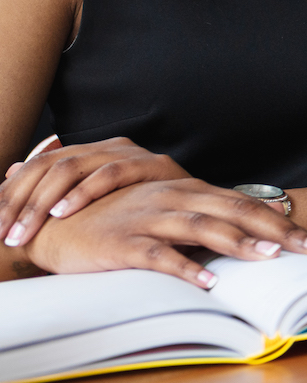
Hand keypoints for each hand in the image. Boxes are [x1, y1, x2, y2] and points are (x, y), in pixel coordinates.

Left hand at [2, 137, 190, 249]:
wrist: (209, 211)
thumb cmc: (149, 213)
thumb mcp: (99, 205)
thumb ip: (57, 187)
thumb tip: (10, 170)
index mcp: (91, 154)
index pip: (37, 168)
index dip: (11, 196)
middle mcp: (107, 148)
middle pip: (47, 166)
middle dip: (19, 203)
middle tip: (2, 235)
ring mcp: (131, 154)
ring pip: (70, 167)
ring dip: (42, 203)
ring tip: (24, 231)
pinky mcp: (154, 165)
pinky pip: (110, 173)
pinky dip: (83, 193)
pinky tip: (62, 213)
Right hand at [23, 178, 306, 287]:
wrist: (56, 221)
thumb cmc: (120, 220)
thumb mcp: (169, 213)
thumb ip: (211, 218)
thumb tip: (263, 226)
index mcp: (190, 192)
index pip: (247, 205)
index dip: (285, 223)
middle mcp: (174, 199)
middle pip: (235, 212)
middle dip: (278, 231)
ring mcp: (148, 219)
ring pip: (202, 227)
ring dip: (239, 242)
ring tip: (271, 258)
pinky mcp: (122, 243)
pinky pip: (158, 255)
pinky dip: (185, 268)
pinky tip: (208, 282)